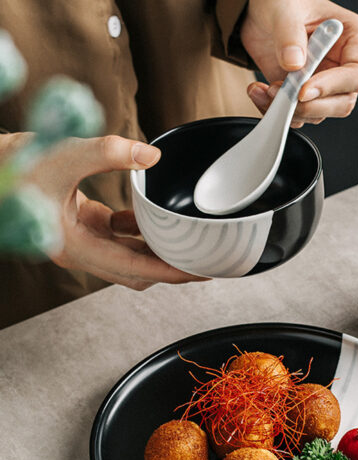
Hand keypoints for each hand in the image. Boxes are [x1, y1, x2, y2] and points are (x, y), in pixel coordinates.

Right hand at [22, 135, 207, 289]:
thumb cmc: (15, 166)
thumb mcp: (61, 155)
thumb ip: (106, 152)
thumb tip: (151, 155)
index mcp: (76, 248)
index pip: (135, 269)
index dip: (171, 273)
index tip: (200, 273)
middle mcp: (81, 252)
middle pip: (137, 273)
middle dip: (171, 269)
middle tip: (204, 261)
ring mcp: (82, 242)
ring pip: (129, 257)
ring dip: (156, 251)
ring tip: (187, 243)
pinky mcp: (83, 227)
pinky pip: (118, 238)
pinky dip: (138, 232)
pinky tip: (150, 217)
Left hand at [241, 0, 357, 127]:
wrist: (260, 15)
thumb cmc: (282, 1)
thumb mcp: (283, 7)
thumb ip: (289, 33)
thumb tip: (294, 64)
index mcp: (353, 39)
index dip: (333, 87)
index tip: (304, 89)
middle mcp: (343, 66)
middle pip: (343, 103)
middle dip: (310, 106)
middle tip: (282, 95)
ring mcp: (325, 84)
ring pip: (319, 114)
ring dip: (290, 110)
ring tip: (265, 90)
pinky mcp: (305, 96)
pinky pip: (298, 116)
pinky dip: (277, 112)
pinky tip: (261, 93)